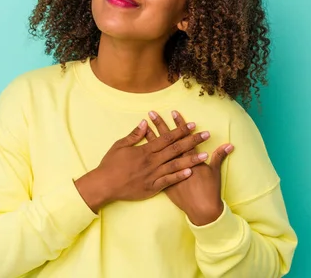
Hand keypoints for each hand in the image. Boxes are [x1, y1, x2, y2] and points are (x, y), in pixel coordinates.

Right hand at [74, 118, 210, 212]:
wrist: (104, 185)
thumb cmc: (110, 164)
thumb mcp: (120, 145)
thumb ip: (134, 135)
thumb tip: (144, 123)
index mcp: (145, 150)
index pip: (167, 138)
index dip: (180, 131)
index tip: (192, 125)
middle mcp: (151, 161)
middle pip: (175, 149)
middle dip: (192, 141)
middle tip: (206, 135)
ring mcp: (153, 175)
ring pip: (175, 165)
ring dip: (191, 159)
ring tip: (205, 155)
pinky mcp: (152, 187)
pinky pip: (168, 181)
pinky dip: (179, 176)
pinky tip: (190, 172)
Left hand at [146, 110, 233, 225]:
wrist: (201, 210)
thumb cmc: (209, 191)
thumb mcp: (215, 172)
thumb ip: (220, 157)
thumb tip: (229, 144)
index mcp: (190, 158)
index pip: (183, 137)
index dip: (179, 124)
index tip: (173, 112)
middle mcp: (177, 163)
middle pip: (166, 141)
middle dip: (160, 126)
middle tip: (152, 113)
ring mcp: (167, 172)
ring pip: (157, 151)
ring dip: (151, 137)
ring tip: (144, 125)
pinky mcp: (162, 181)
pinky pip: (151, 164)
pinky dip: (147, 157)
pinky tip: (141, 148)